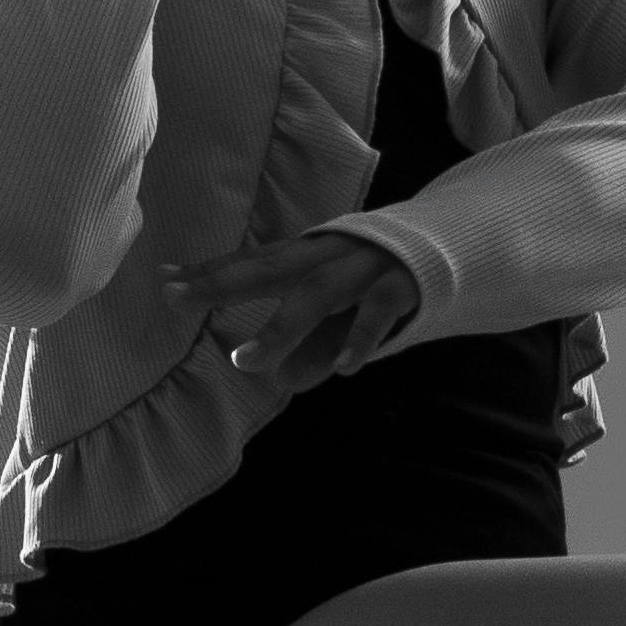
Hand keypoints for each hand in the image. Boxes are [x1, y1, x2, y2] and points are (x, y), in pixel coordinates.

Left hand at [159, 223, 423, 395]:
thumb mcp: (346, 313)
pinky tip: (343, 369)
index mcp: (313, 255)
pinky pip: (378, 312)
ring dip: (282, 327)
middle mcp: (333, 254)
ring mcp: (367, 266)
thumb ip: (317, 343)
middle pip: (270, 267)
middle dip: (223, 282)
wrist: (460, 246)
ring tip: (246, 361)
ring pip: (318, 293)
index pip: (253, 263)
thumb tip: (287, 379)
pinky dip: (360, 339)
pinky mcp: (404, 285)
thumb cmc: (386, 283)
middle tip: (177, 297)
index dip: (211, 273)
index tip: (164, 282)